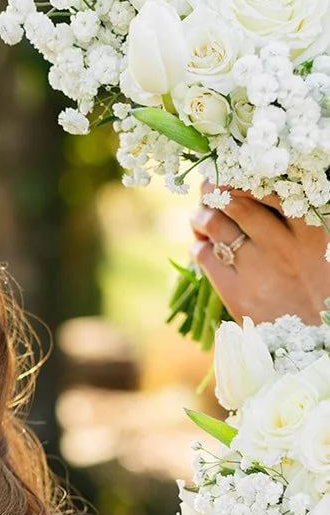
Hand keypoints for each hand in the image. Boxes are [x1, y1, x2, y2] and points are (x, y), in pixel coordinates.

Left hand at [189, 183, 329, 325]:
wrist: (316, 343)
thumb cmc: (319, 291)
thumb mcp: (322, 250)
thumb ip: (298, 222)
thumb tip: (258, 191)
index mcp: (310, 233)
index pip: (271, 189)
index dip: (244, 175)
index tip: (233, 171)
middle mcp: (282, 248)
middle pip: (236, 201)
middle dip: (214, 188)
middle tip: (208, 188)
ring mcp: (257, 271)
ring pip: (215, 224)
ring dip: (201, 214)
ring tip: (202, 216)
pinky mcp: (236, 295)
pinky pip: (203, 256)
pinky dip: (197, 245)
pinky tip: (202, 247)